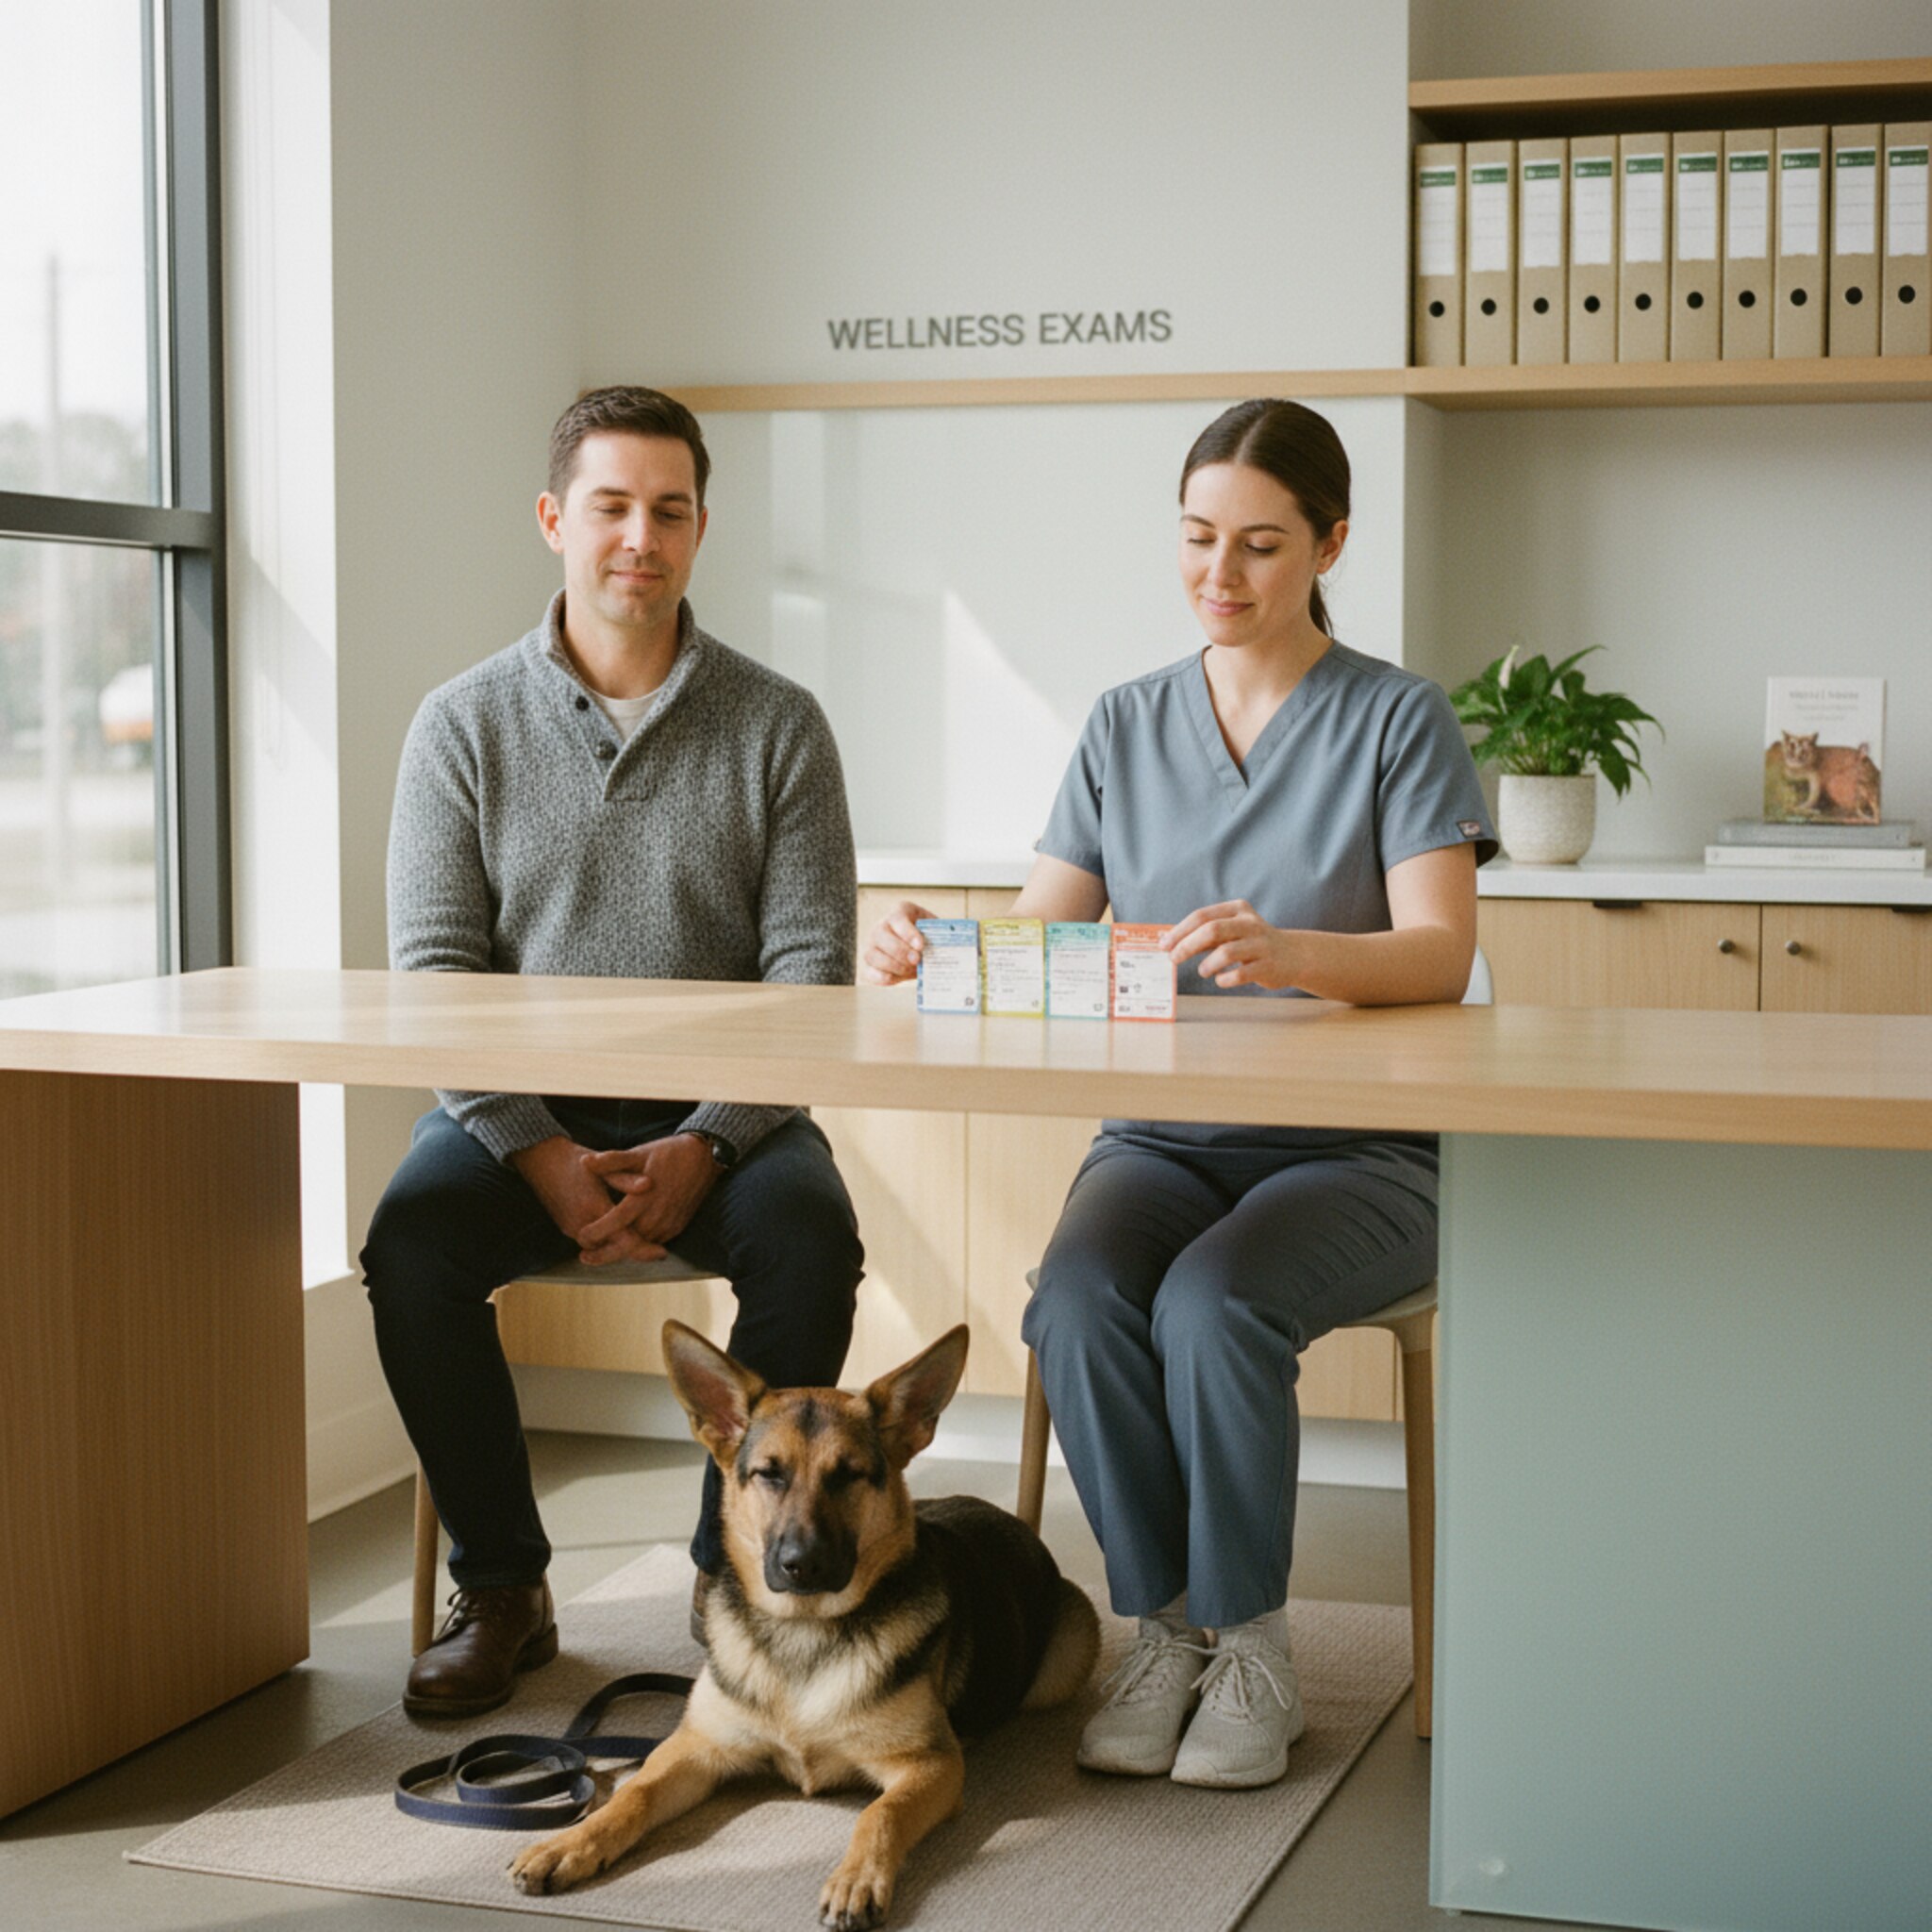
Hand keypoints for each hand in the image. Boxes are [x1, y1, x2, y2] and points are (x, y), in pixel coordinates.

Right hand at [510, 1135, 668, 1266]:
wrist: (540, 1159)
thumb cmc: (575, 1159)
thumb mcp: (603, 1167)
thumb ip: (625, 1179)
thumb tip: (650, 1184)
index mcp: (593, 1207)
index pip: (623, 1239)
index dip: (644, 1248)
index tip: (663, 1251)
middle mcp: (581, 1224)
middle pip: (613, 1250)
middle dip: (636, 1253)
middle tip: (659, 1253)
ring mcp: (571, 1228)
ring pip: (601, 1249)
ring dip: (621, 1249)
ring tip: (645, 1246)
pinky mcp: (566, 1227)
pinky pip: (591, 1243)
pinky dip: (607, 1243)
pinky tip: (622, 1238)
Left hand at [579, 1134, 719, 1254]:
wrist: (705, 1158)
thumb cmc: (669, 1153)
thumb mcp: (639, 1153)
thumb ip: (611, 1161)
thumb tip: (584, 1161)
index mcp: (644, 1197)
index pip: (615, 1222)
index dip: (596, 1233)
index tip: (579, 1237)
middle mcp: (657, 1215)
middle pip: (627, 1244)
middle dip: (604, 1253)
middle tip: (584, 1257)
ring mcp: (669, 1223)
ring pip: (641, 1246)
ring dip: (621, 1251)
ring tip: (599, 1252)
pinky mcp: (677, 1227)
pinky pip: (654, 1242)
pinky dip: (639, 1246)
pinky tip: (625, 1244)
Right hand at [860, 899, 931, 985]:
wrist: (923, 951)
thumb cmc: (929, 938)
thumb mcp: (935, 930)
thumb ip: (937, 936)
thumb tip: (942, 946)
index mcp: (898, 913)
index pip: (897, 919)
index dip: (908, 933)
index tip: (920, 945)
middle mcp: (880, 926)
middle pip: (881, 936)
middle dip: (900, 950)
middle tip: (916, 960)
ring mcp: (872, 946)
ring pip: (873, 955)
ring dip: (893, 965)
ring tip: (911, 970)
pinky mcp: (870, 965)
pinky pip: (868, 972)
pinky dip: (880, 977)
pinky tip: (894, 977)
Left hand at [1164, 899, 1302, 990]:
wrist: (1293, 955)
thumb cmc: (1251, 942)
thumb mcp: (1229, 931)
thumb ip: (1201, 934)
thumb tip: (1165, 940)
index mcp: (1237, 910)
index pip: (1202, 916)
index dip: (1180, 931)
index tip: (1163, 945)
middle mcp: (1250, 923)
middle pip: (1212, 930)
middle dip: (1187, 945)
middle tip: (1173, 959)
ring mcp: (1261, 944)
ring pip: (1227, 952)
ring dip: (1208, 964)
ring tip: (1203, 971)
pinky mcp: (1269, 966)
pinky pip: (1242, 973)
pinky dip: (1226, 979)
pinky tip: (1220, 980)